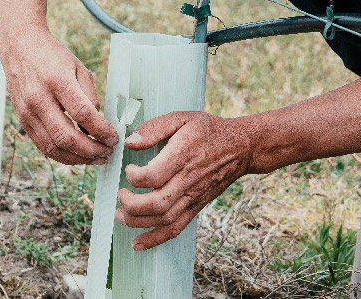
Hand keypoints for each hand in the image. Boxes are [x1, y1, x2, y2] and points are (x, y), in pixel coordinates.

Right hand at [0, 33, 117, 165]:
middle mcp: (39, 99)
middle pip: (66, 136)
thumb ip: (90, 95)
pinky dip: (62, 155)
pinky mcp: (22, 121)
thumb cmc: (52, 56)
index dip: (101, 130)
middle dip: (91, 150)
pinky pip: (43, 146)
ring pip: (53, 147)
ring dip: (78, 158)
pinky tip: (77, 155)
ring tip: (96, 158)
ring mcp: (27, 112)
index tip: (114, 138)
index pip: (83, 114)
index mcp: (57, 81)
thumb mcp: (78, 67)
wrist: (19, 47)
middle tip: (107, 152)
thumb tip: (98, 124)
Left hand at [115, 112, 254, 249]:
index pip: (153, 176)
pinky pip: (176, 228)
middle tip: (120, 195)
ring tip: (121, 215)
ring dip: (138, 222)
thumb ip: (154, 128)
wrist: (240, 148)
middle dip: (131, 205)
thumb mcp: (181, 118)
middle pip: (157, 204)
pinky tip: (138, 243)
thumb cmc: (208, 131)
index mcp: (182, 156)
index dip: (134, 176)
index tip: (129, 169)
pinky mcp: (196, 206)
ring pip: (164, 220)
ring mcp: (193, 197)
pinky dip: (155, 239)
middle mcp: (188, 180)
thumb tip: (130, 142)